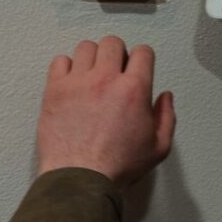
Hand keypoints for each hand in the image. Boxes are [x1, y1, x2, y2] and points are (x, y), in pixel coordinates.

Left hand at [37, 36, 175, 186]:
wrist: (81, 179)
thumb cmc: (118, 167)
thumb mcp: (158, 147)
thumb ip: (167, 117)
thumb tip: (165, 96)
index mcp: (134, 90)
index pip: (143, 52)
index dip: (143, 59)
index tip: (138, 68)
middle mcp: (106, 79)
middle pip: (112, 42)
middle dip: (117, 53)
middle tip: (115, 70)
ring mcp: (78, 82)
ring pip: (85, 47)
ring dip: (92, 57)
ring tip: (92, 74)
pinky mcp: (55, 90)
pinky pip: (59, 61)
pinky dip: (67, 68)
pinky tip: (72, 82)